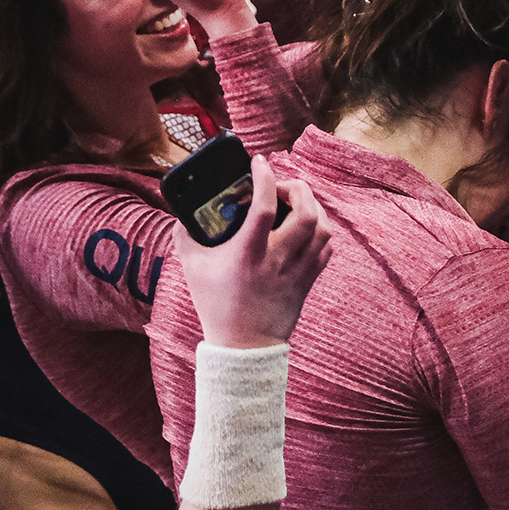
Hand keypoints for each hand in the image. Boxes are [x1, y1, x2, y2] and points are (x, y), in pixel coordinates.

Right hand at [175, 156, 331, 348]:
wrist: (244, 347)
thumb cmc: (216, 306)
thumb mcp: (192, 269)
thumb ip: (185, 238)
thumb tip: (181, 216)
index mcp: (248, 254)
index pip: (264, 207)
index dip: (265, 178)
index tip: (259, 162)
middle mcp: (277, 259)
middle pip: (306, 213)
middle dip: (298, 189)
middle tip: (281, 187)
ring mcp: (297, 271)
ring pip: (322, 228)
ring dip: (312, 207)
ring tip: (295, 203)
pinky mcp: (307, 281)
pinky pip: (326, 247)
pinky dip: (320, 229)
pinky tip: (305, 227)